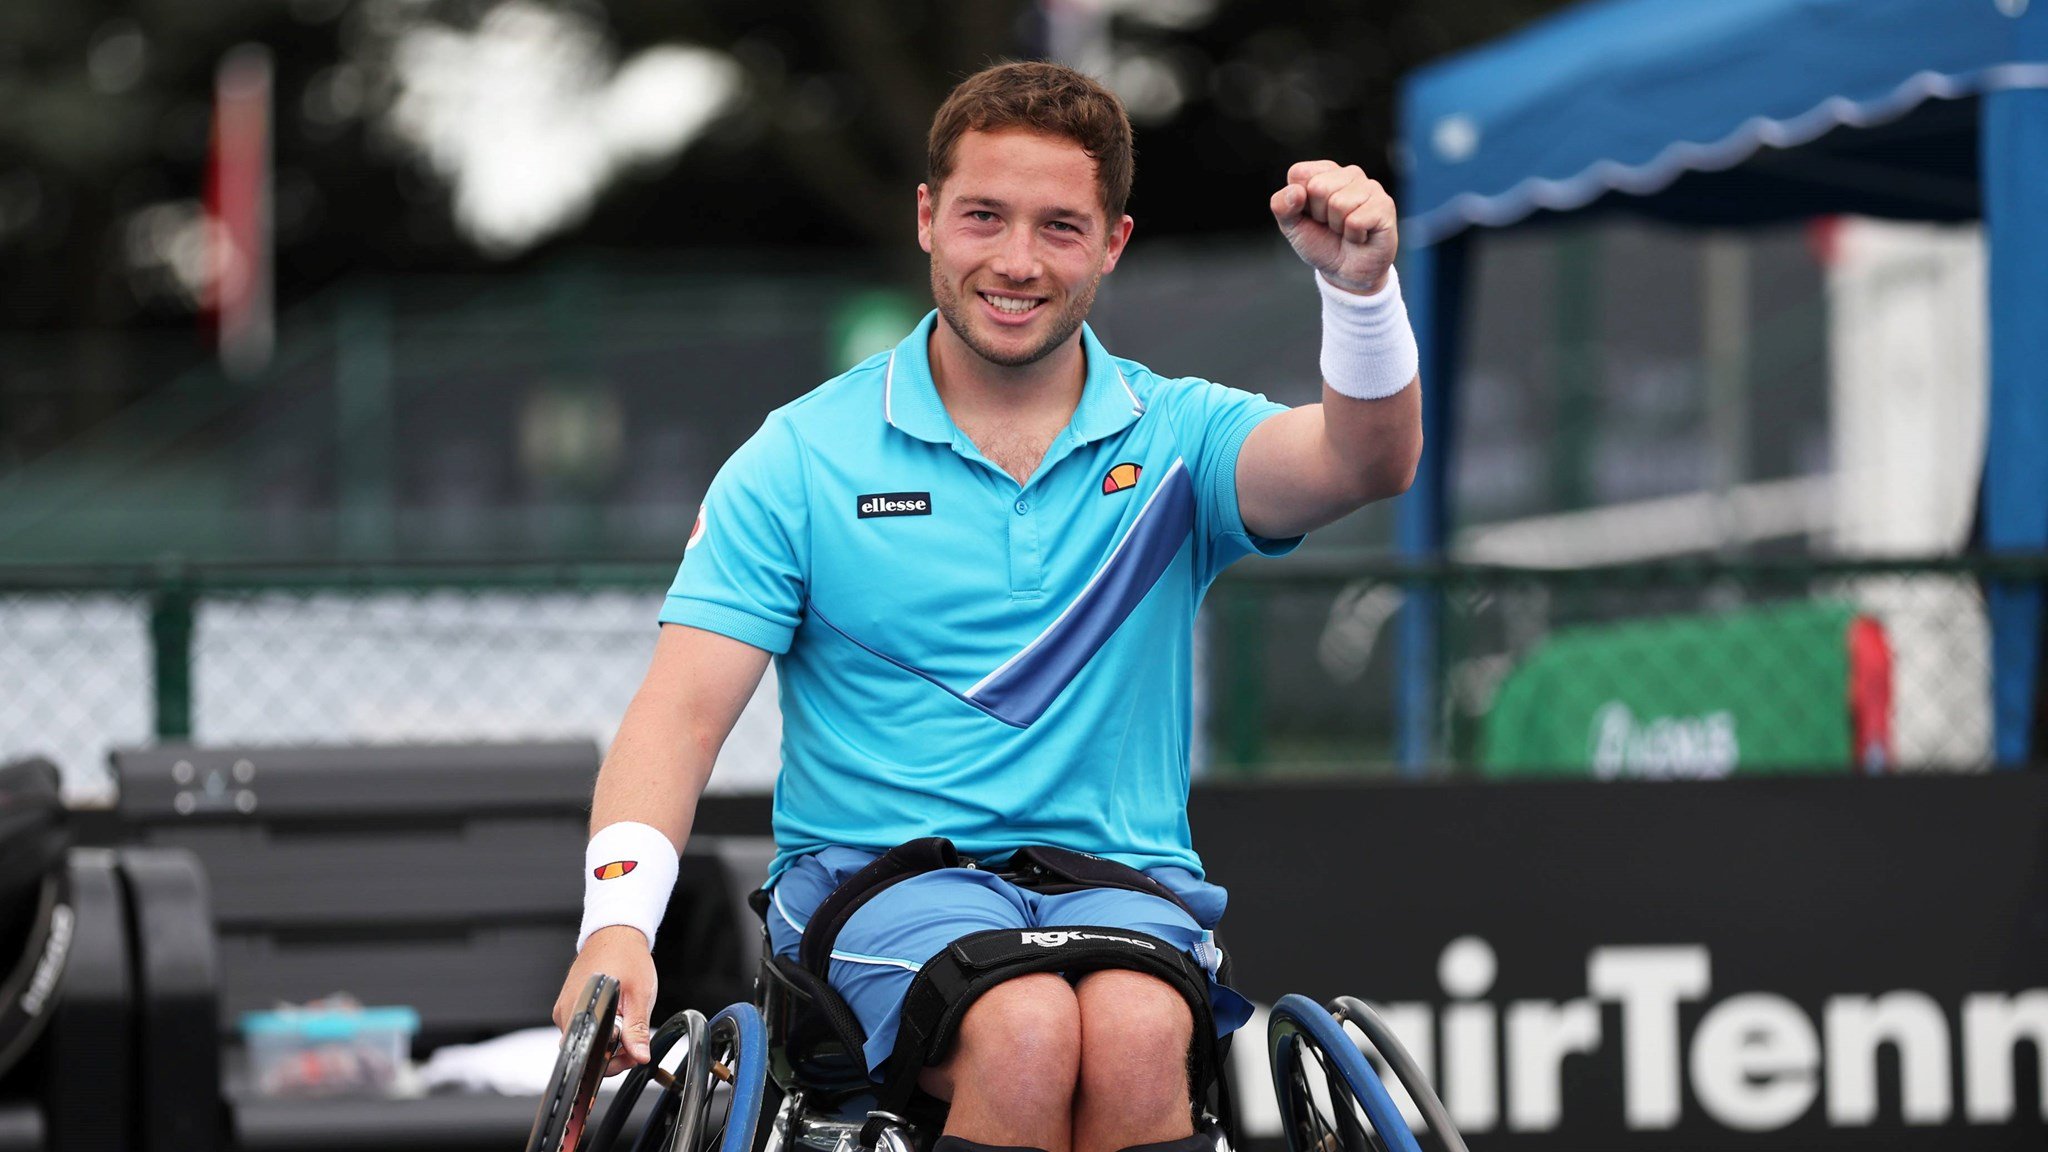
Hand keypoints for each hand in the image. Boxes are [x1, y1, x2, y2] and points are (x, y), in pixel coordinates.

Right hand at [553, 925, 657, 1074]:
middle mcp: (566, 1011)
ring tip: (625, 1025)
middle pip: (585, 1050)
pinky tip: (613, 1018)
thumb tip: (639, 1055)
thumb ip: (637, 1030)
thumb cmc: (627, 957)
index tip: (630, 1056)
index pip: (589, 1055)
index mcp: (581, 1009)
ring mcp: (564, 1007)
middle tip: (633, 1045)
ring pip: (584, 1040)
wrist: (616, 932)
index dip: (613, 1061)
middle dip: (611, 1054)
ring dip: (606, 1041)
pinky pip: (581, 1026)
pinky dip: (598, 1028)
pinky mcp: (567, 1004)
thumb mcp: (639, 996)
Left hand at [1270, 161, 1397, 295]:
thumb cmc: (1321, 244)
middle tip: (1331, 225)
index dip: (1298, 202)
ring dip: (1337, 226)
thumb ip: (1282, 206)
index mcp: (1324, 172)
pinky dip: (1353, 236)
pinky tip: (1360, 236)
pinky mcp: (1385, 205)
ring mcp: (1370, 187)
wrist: (1346, 274)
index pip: (1299, 173)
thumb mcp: (1292, 227)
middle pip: (1319, 187)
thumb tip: (1295, 192)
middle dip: (1319, 215)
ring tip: (1346, 230)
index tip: (1311, 215)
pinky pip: (1356, 220)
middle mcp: (1349, 173)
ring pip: (1339, 203)